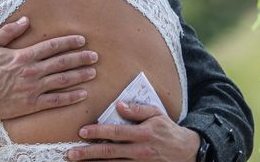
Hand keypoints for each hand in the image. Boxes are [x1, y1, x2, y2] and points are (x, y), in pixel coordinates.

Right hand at [0, 16, 97, 124]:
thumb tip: (25, 20)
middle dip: (80, 58)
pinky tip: (82, 94)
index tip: (82, 40)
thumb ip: (8, 31)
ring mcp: (33, 89)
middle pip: (62, 63)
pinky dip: (70, 97)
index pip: (52, 47)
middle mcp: (31, 71)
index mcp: (23, 56)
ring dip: (79, 76)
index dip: (68, 43)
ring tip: (93, 72)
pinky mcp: (31, 104)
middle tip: (95, 56)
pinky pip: (55, 101)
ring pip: (62, 81)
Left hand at [67, 102, 199, 160]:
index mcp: (143, 134)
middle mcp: (140, 151)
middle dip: (88, 153)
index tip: (82, 131)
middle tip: (71, 153)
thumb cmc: (168, 130)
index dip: (98, 132)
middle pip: (110, 152)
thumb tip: (118, 105)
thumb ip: (137, 109)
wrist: (187, 152)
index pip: (116, 132)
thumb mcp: (157, 114)